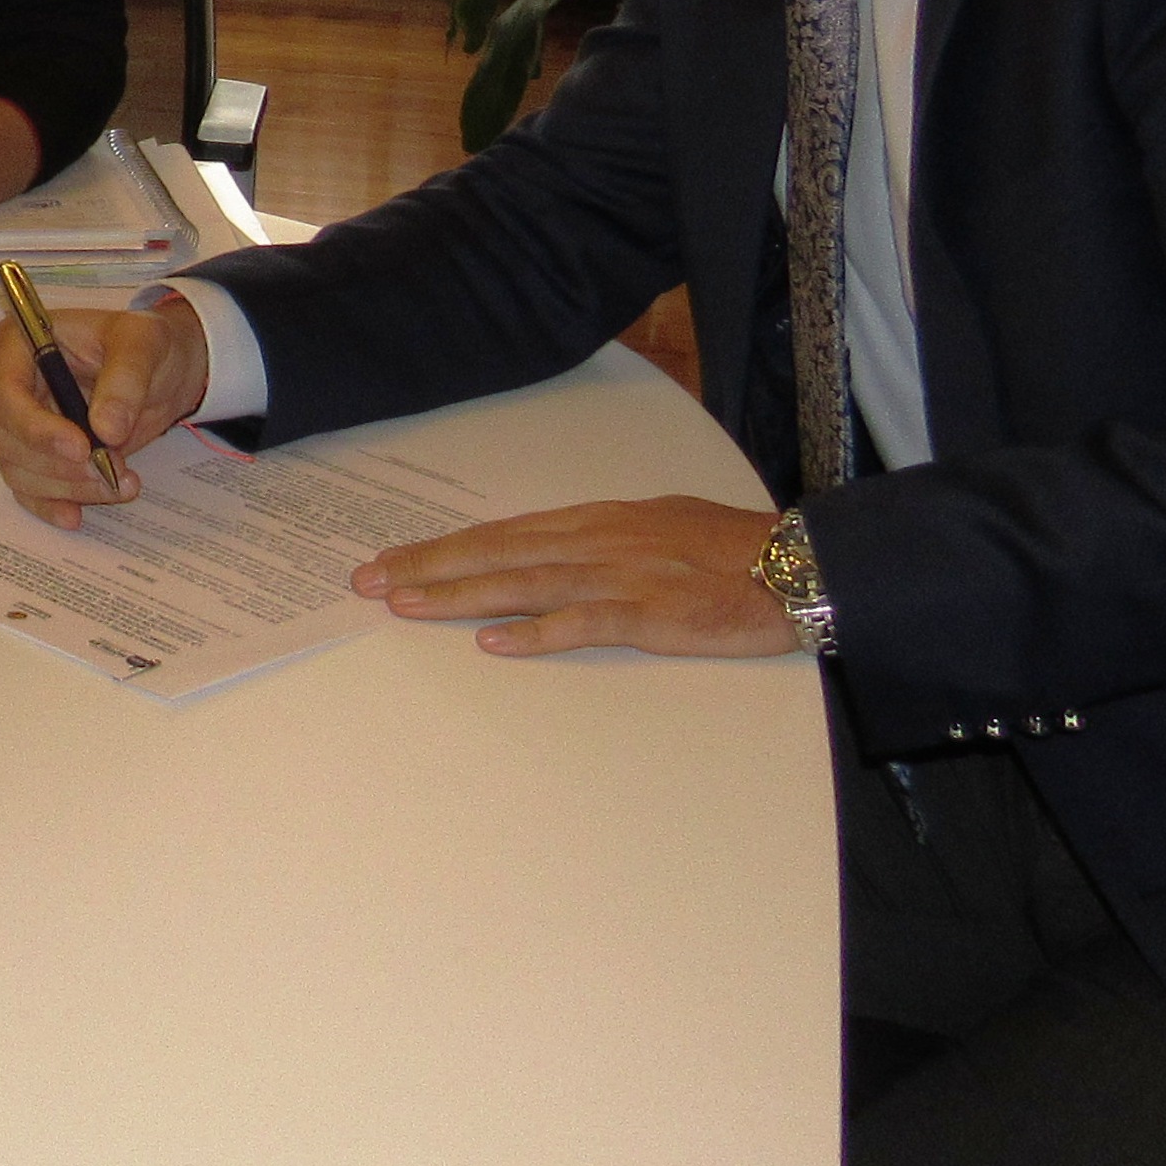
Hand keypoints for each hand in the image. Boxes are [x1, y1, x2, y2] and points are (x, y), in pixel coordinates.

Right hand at [0, 303, 208, 526]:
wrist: (161, 371)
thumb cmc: (144, 345)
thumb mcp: (143, 344)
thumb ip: (125, 381)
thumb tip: (106, 429)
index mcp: (21, 344)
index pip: (5, 393)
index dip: (36, 428)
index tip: (80, 448)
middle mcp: (10, 386)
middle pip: (8, 438)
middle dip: (58, 464)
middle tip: (110, 470)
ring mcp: (22, 424)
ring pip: (20, 469)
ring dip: (67, 486)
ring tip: (119, 483)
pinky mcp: (38, 455)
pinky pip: (30, 488)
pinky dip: (52, 505)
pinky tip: (76, 514)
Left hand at [351, 497, 790, 656]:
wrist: (798, 562)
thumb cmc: (732, 546)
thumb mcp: (657, 525)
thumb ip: (603, 538)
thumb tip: (556, 546)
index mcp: (596, 521)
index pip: (501, 533)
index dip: (444, 547)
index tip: (391, 559)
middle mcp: (596, 540)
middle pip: (496, 552)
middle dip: (428, 566)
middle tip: (368, 580)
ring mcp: (621, 575)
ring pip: (523, 583)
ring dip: (460, 595)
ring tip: (405, 603)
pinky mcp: (651, 613)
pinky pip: (582, 623)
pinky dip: (535, 632)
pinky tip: (493, 643)